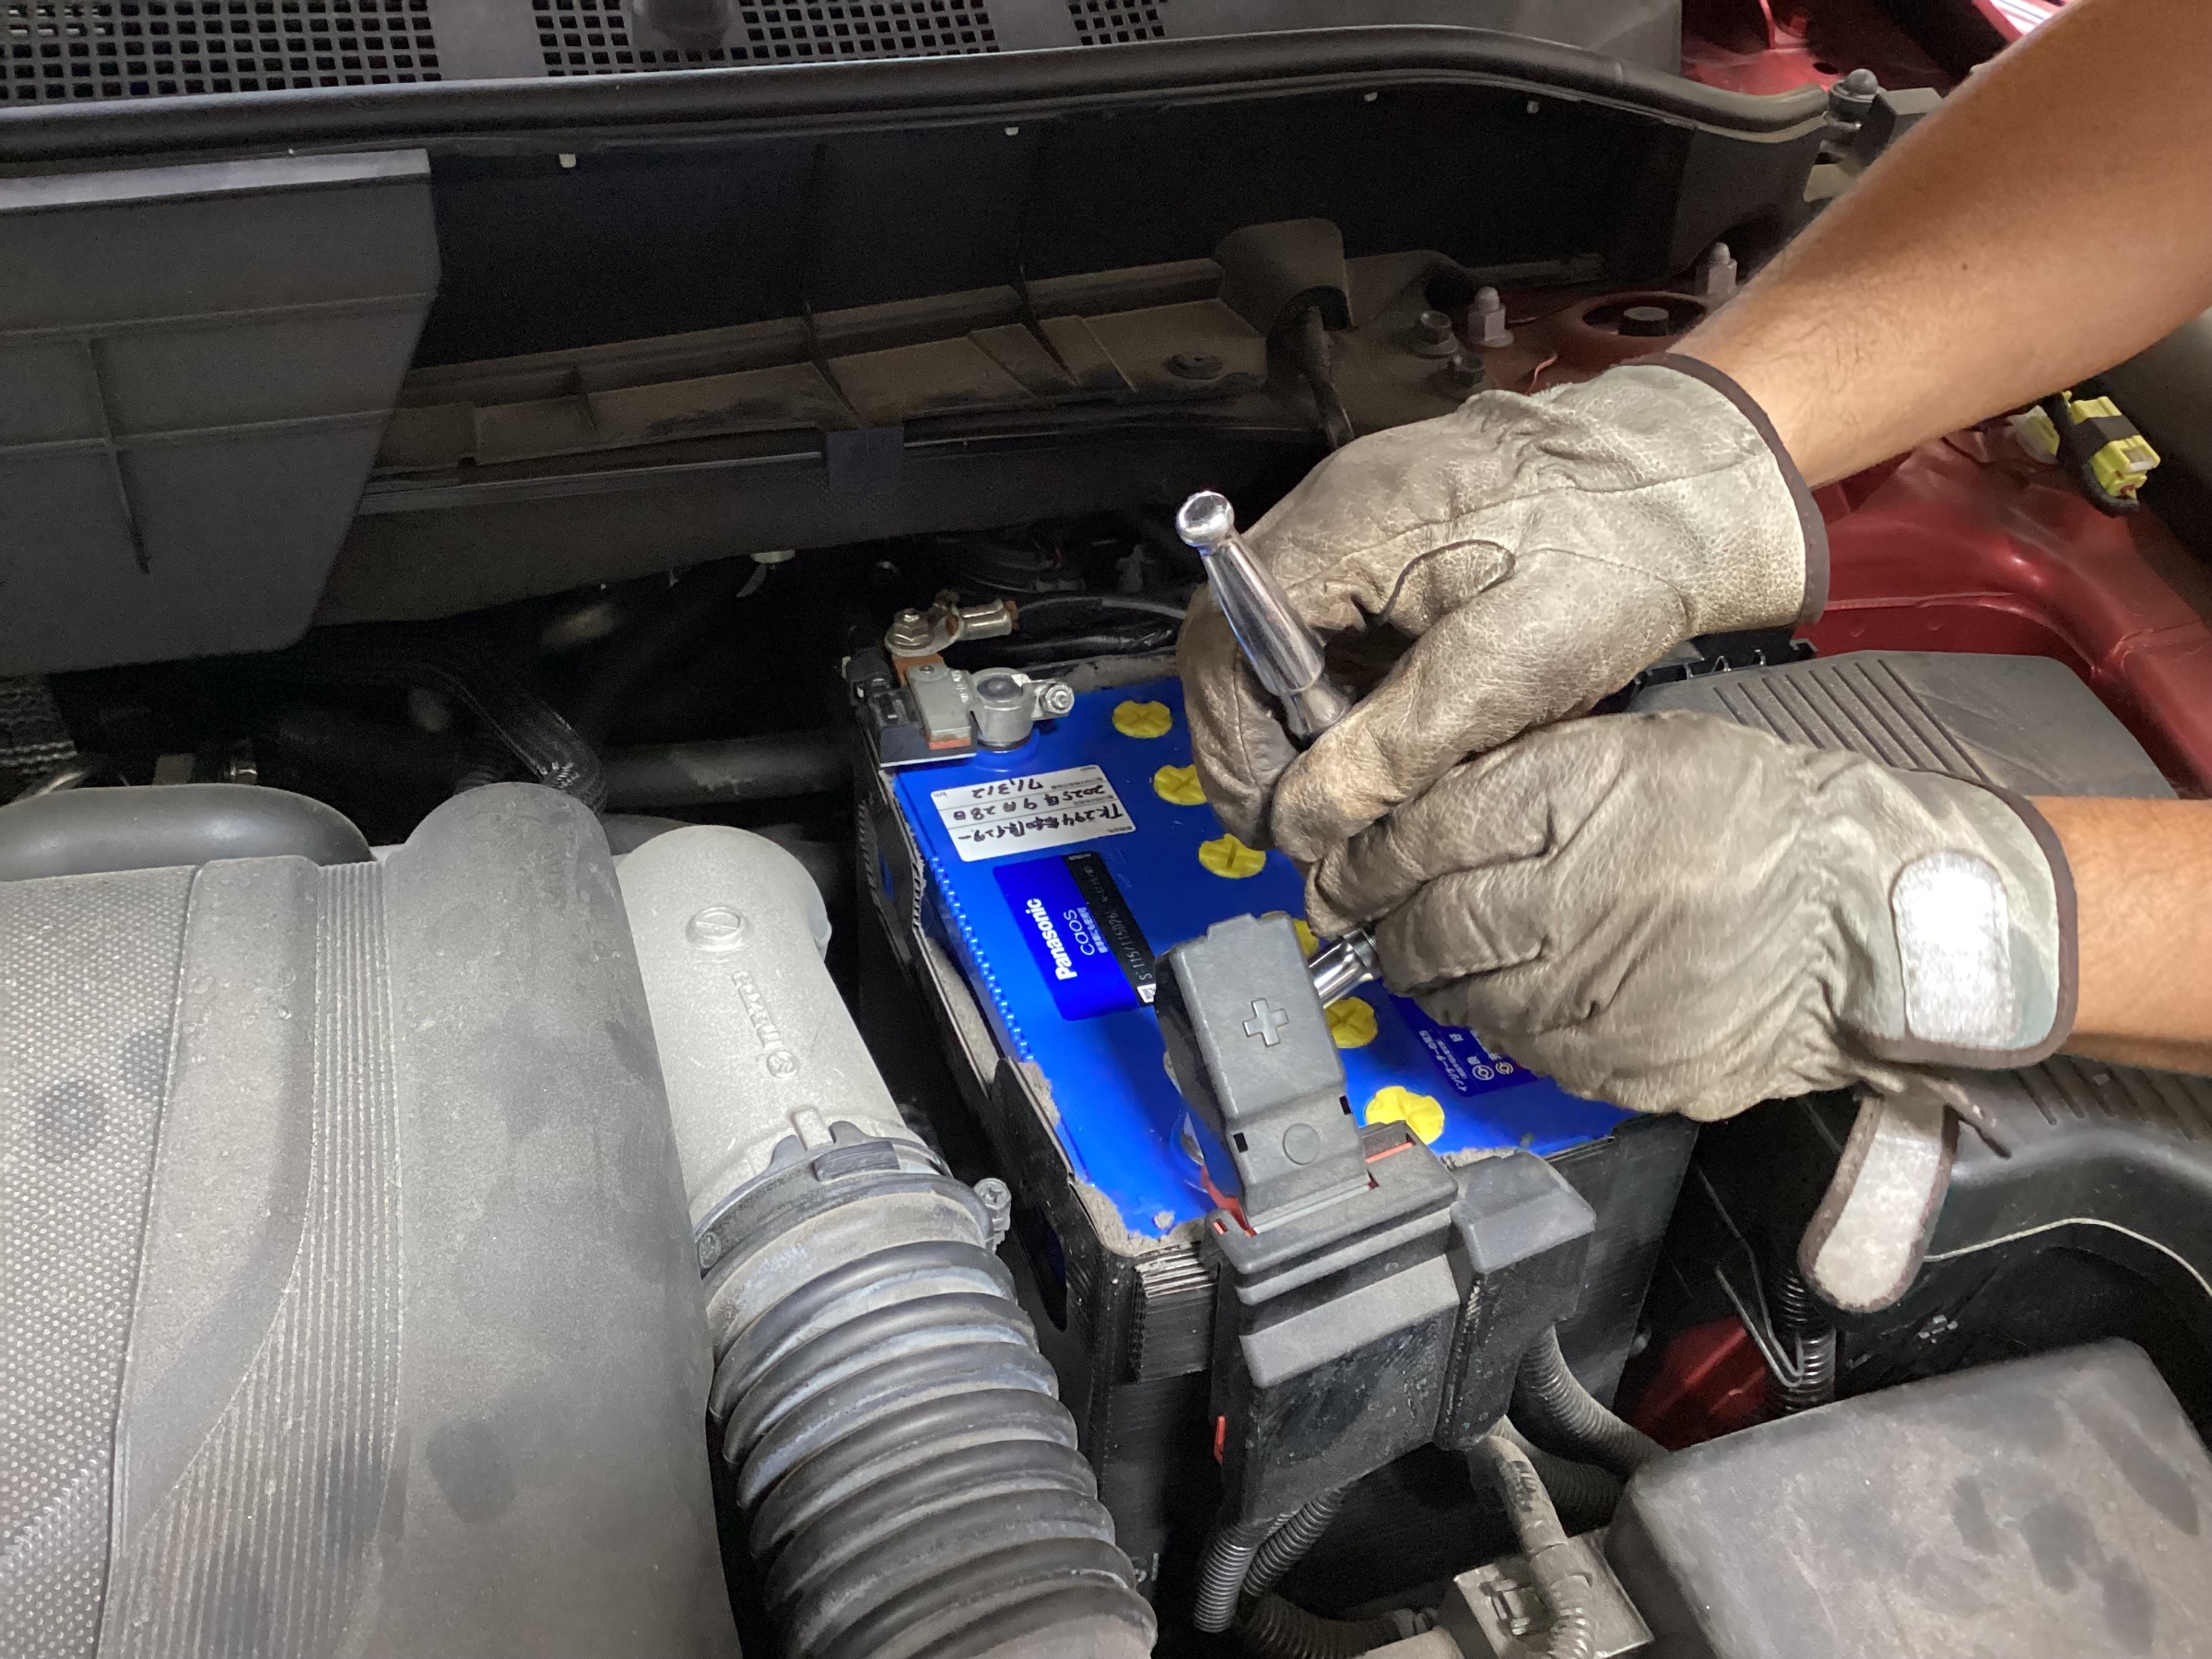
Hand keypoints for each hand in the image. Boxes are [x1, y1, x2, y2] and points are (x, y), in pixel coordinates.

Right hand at [1176, 360, 1822, 866]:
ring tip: (1364, 788)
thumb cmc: (1621, 546)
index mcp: (1342, 528)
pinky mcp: (1398, 545)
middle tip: (1313, 821)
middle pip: (1239, 648)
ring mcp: (1361, 525)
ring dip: (1310, 726)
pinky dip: (1353, 694)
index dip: (1230, 747)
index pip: (1220, 647)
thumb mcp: (1512, 667)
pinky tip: (1405, 734)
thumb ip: (1396, 748)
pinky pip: (1339, 630)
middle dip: (1265, 745)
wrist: (1694, 475)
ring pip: (1286, 646)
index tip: (1271, 820)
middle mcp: (1332, 515)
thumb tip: (1304, 820)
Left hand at [1307, 711, 2074, 1119]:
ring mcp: (1591, 995)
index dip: (1362, 858)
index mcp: (1574, 802)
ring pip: (1460, 995)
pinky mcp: (1617, 1066)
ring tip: (1430, 956)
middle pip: (1425, 923)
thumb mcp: (1633, 751)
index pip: (1417, 836)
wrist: (1871, 919)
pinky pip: (1522, 1047)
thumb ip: (1521, 777)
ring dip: (1431, 977)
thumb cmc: (1755, 815)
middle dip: (1381, 923)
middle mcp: (1568, 900)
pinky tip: (1514, 993)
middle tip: (1363, 917)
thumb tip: (1411, 816)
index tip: (1337, 869)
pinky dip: (1501, 1020)